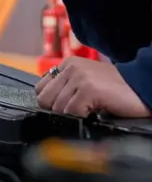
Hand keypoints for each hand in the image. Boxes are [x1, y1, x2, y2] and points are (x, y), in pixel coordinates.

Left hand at [35, 57, 151, 118]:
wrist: (141, 87)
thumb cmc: (116, 89)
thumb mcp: (86, 81)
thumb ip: (66, 87)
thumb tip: (46, 103)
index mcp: (68, 64)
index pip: (40, 88)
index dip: (51, 102)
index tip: (65, 107)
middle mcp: (71, 67)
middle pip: (45, 99)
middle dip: (59, 110)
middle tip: (78, 110)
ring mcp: (79, 77)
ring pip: (58, 108)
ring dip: (73, 114)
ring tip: (90, 109)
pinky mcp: (88, 89)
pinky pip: (72, 113)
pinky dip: (82, 117)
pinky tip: (95, 111)